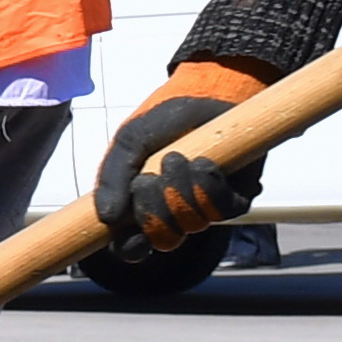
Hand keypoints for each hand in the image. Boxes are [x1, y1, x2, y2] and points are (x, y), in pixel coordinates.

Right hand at [92, 62, 268, 250]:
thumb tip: (106, 216)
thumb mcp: (129, 141)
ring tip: (176, 158)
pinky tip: (203, 163)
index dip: (130, 247)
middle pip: (164, 240)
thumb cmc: (164, 120)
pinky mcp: (235, 199)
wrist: (206, 94)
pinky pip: (221, 209)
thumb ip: (112, 177)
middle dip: (154, 212)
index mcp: (143, 206)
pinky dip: (208, 186)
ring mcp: (206, 209)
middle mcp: (175, 214)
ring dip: (180, 191)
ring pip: (193, 225)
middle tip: (148, 179)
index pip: (133, 245)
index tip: (129, 236)